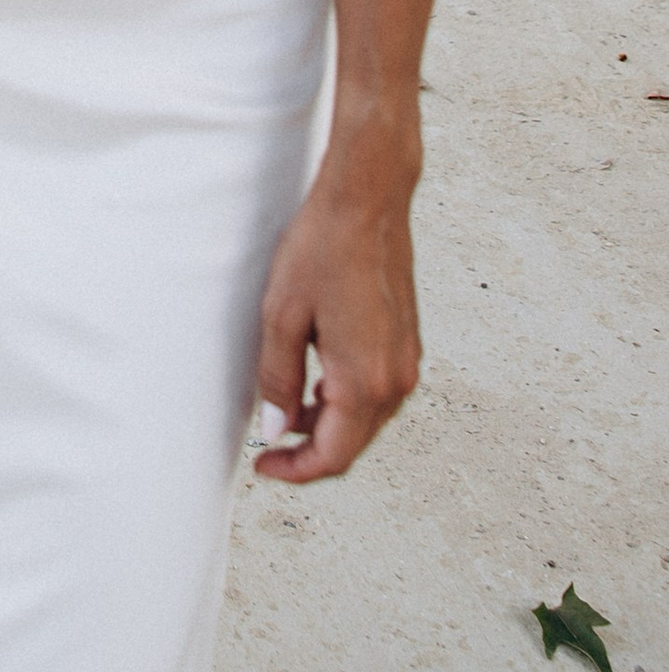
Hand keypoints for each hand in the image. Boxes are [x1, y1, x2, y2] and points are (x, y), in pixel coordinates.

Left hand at [251, 129, 423, 483]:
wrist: (368, 200)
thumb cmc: (321, 250)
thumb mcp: (281, 315)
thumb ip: (278, 379)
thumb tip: (276, 428)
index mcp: (363, 381)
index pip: (333, 456)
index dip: (296, 471)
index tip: (263, 467)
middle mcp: (395, 380)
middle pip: (353, 444)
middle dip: (310, 451)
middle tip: (269, 443)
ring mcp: (407, 361)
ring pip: (367, 420)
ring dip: (328, 425)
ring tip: (286, 407)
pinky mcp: (407, 342)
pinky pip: (377, 391)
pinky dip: (346, 400)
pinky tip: (317, 380)